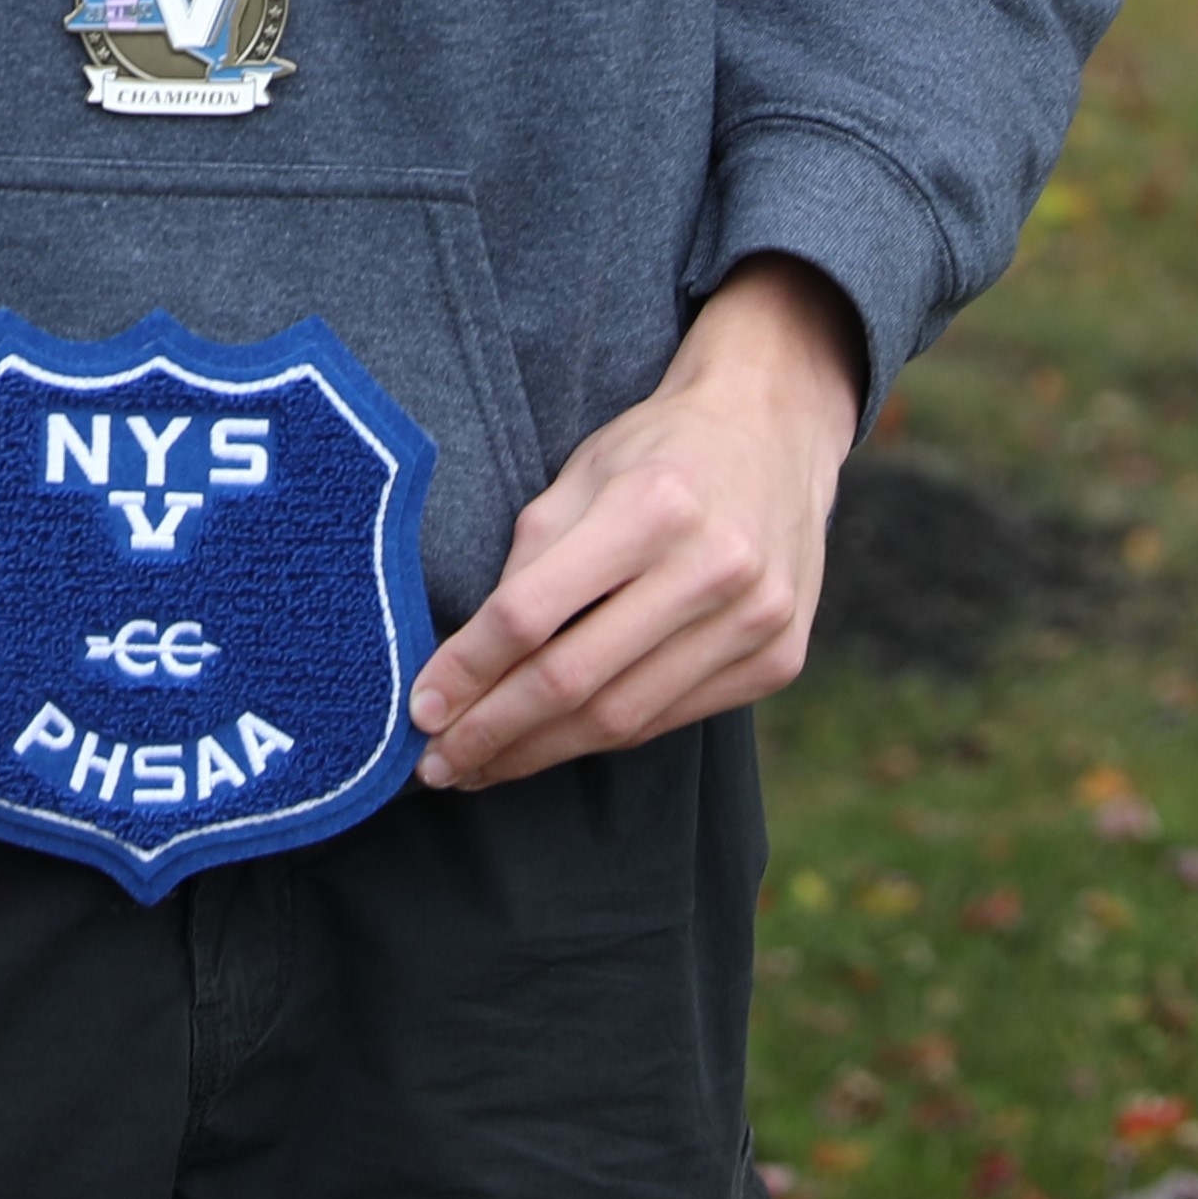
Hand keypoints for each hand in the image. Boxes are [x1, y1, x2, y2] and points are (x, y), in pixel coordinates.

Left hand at [409, 257, 863, 792]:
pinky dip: (604, 738)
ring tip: (482, 767)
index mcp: (651, 508)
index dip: (468, 667)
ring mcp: (756, 622)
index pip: (533, 612)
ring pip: (625, 717)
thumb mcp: (581, 472)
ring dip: (543, 752)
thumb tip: (468, 654)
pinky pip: (671, 717)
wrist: (775, 431)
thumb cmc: (657, 449)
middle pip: (577, 680)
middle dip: (495, 731)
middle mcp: (712, 570)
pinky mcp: (779, 660)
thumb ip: (529, 558)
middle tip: (436, 764)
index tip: (418, 708)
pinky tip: (555, 745)